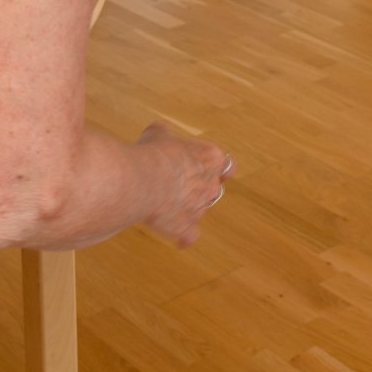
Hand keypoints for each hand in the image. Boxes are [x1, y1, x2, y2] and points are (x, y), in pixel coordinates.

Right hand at [137, 122, 233, 247]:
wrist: (143, 180)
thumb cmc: (153, 154)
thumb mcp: (159, 133)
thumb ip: (166, 134)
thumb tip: (160, 133)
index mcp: (211, 158)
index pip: (228, 165)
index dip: (217, 167)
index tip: (206, 166)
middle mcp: (211, 184)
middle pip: (214, 188)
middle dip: (199, 187)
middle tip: (180, 183)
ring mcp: (200, 208)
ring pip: (200, 210)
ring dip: (188, 208)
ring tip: (168, 204)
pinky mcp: (186, 228)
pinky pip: (190, 236)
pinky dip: (184, 237)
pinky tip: (178, 239)